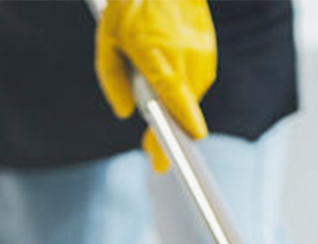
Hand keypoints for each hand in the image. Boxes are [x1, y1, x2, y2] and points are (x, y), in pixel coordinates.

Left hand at [95, 0, 216, 170]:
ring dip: (176, 104)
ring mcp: (201, 56)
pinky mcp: (209, 53)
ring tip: (157, 97)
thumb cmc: (131, 3)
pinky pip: (197, 82)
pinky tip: (170, 78)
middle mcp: (184, 57)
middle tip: (155, 155)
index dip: (179, 123)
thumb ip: (111, 79)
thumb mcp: (107, 37)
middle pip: (182, 108)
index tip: (180, 151)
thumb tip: (123, 112)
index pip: (173, 96)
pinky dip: (184, 87)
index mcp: (156, 52)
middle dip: (169, 130)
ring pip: (190, 97)